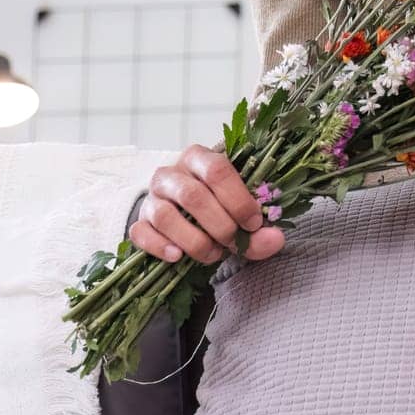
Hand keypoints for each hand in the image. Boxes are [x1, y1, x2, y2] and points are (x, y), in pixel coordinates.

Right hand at [129, 144, 285, 263]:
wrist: (183, 212)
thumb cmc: (217, 206)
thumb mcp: (241, 212)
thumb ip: (259, 228)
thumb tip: (275, 239)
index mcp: (200, 158)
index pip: (217, 170)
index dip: (238, 199)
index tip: (254, 223)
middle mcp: (171, 173)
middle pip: (193, 195)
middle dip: (219, 225)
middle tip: (234, 242)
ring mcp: (151, 197)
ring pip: (166, 216)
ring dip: (195, 241)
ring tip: (214, 254)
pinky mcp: (139, 221)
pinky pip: (142, 233)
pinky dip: (161, 247)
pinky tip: (179, 256)